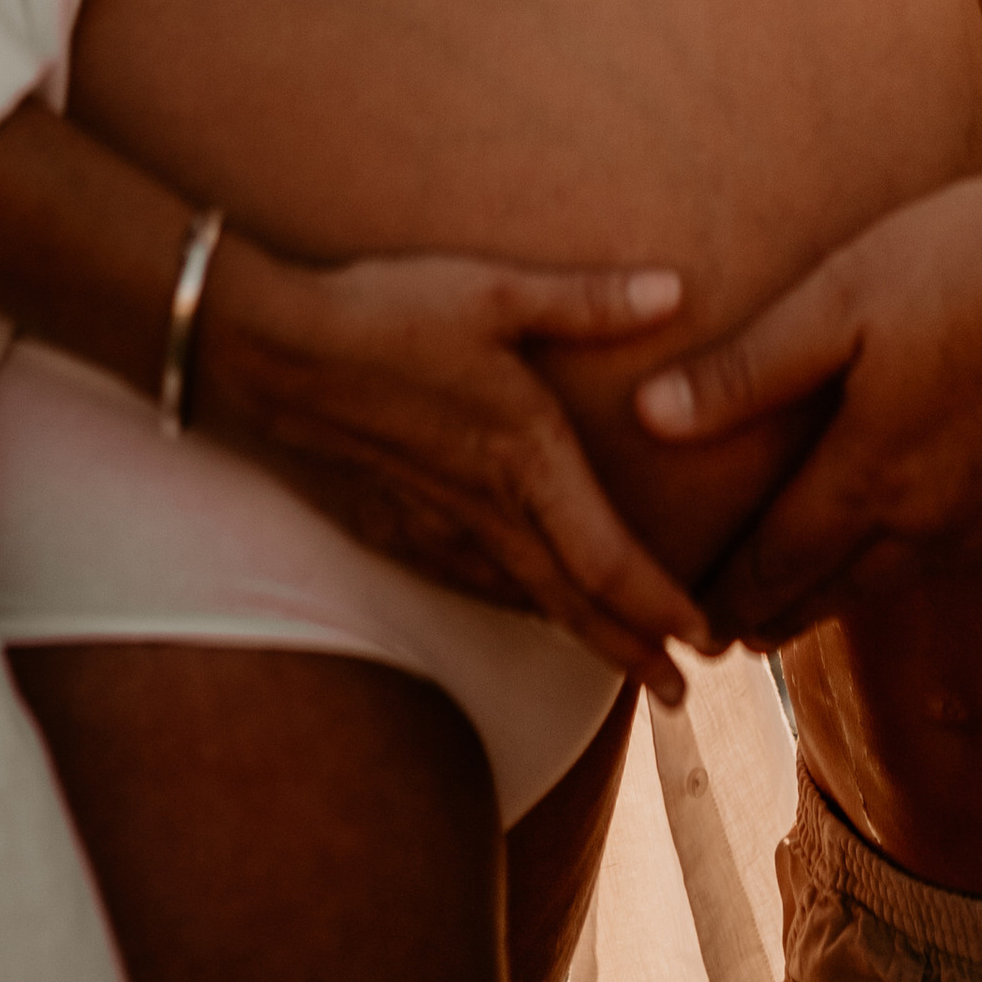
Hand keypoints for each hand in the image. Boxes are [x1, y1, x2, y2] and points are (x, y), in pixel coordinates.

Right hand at [198, 238, 712, 697]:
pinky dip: (516, 607)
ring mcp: (438, 527)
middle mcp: (487, 511)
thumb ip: (588, 300)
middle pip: (573, 604)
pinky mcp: (396, 528)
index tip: (706, 641)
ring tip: (622, 658)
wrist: (275, 353)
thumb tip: (675, 290)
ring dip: (578, 635)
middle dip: (633, 651)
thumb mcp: (496, 291)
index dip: (660, 608)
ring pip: (523, 601)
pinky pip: (472, 585)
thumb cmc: (388, 313)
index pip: (608, 562)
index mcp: (525, 460)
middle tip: (683, 692)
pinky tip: (525, 605)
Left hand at [633, 172, 981, 645]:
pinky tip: (920, 540)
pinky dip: (915, 560)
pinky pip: (960, 552)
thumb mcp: (843, 295)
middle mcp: (927, 521)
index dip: (723, 597)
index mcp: (866, 478)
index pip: (773, 563)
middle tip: (735, 634)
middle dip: (778, 612)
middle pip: (833, 586)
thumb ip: (749, 367)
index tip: (684, 625)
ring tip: (815, 592)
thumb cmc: (975, 267)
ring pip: (899, 576)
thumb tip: (649, 419)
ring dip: (847, 590)